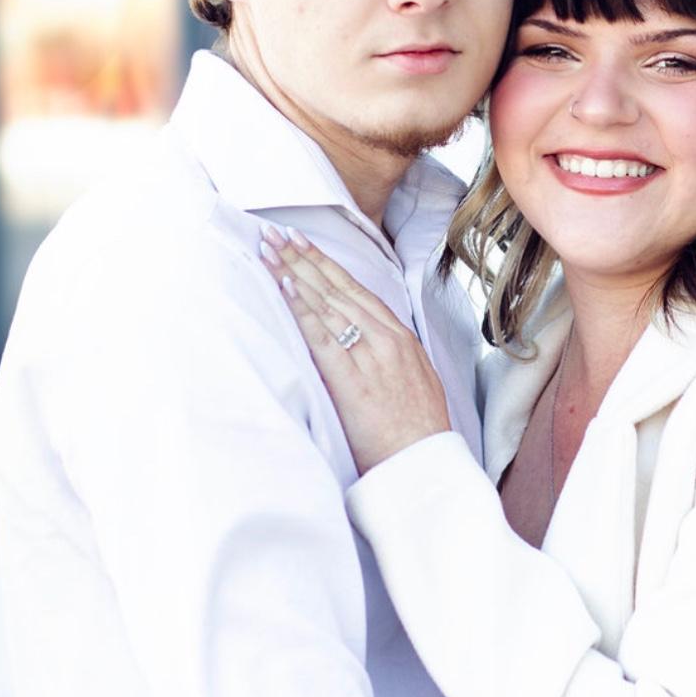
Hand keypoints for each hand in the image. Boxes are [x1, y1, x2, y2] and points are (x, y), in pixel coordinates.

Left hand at [259, 226, 451, 473]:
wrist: (424, 463)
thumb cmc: (417, 432)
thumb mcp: (415, 382)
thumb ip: (394, 357)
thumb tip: (370, 345)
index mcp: (402, 339)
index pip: (358, 291)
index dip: (328, 265)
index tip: (305, 243)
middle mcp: (387, 339)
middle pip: (339, 289)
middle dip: (305, 258)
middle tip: (277, 233)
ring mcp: (371, 356)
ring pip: (329, 304)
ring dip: (296, 272)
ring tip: (271, 250)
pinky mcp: (352, 379)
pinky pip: (323, 336)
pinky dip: (304, 309)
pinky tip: (287, 287)